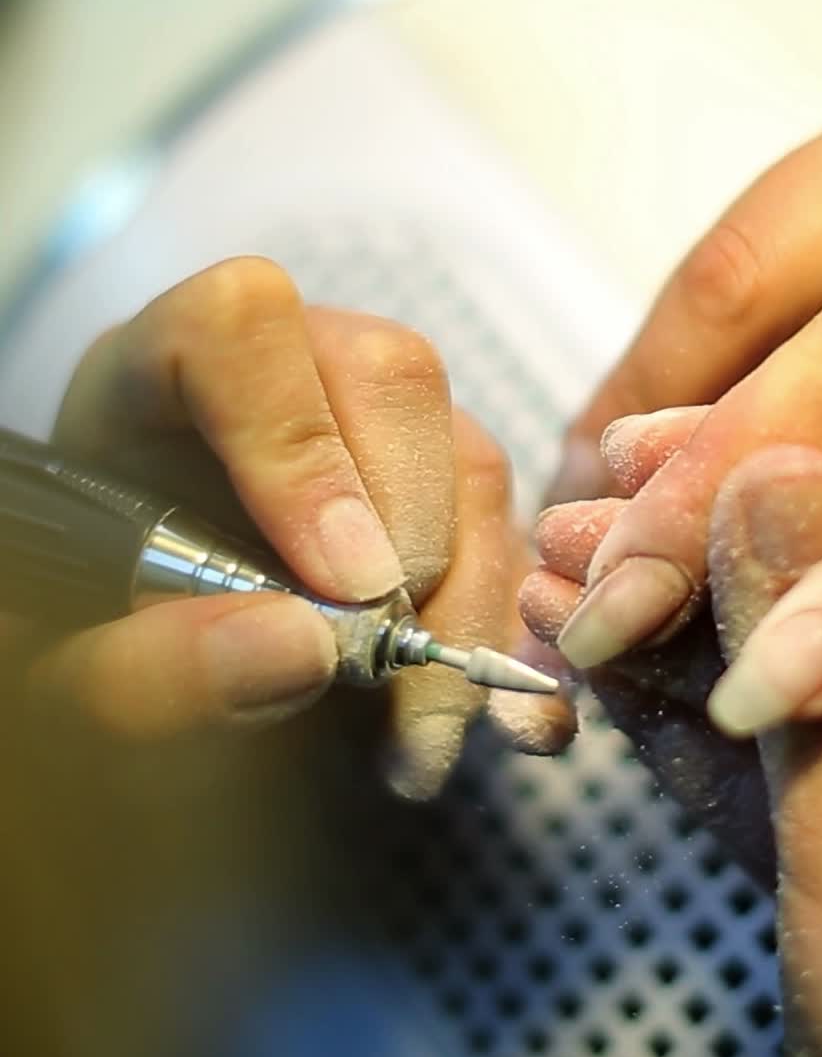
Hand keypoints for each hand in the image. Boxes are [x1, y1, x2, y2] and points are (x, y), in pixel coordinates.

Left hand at [20, 257, 573, 794]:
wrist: (158, 660)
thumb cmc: (91, 647)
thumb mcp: (71, 674)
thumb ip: (146, 669)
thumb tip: (304, 648)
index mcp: (156, 374)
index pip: (238, 326)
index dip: (298, 442)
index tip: (339, 581)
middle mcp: (289, 375)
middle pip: (390, 373)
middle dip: (413, 532)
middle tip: (384, 661)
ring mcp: (380, 428)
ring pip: (471, 453)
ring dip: (469, 601)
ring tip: (420, 729)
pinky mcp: (445, 491)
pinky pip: (516, 530)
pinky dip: (507, 627)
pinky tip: (481, 711)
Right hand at [525, 418, 821, 1056]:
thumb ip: (811, 633)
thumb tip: (770, 461)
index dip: (771, 462)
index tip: (661, 448)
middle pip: (812, 573)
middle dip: (685, 548)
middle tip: (585, 514)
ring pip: (756, 648)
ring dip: (652, 615)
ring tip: (559, 575)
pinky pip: (733, 723)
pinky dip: (655, 691)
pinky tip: (585, 650)